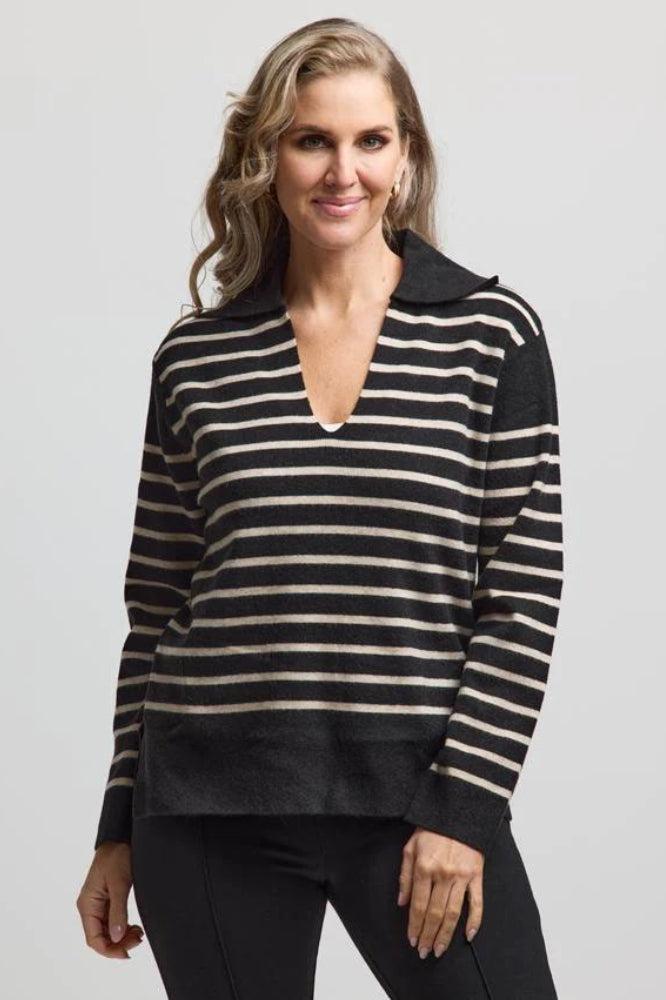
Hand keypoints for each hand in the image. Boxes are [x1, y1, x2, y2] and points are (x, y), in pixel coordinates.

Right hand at [76, 841, 144, 958]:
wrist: (120, 837)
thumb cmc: (117, 856)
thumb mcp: (120, 883)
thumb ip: (118, 910)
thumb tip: (117, 936)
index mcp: (87, 904)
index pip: (93, 939)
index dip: (109, 950)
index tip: (127, 952)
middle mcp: (90, 907)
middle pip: (100, 938)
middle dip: (118, 944)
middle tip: (138, 940)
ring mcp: (98, 904)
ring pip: (106, 932)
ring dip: (121, 937)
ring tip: (138, 934)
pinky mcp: (107, 900)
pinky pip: (111, 922)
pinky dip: (122, 928)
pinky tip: (134, 927)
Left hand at [397, 826, 483, 957]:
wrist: (456, 812)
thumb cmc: (430, 829)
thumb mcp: (410, 847)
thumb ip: (405, 876)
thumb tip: (401, 903)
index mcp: (424, 868)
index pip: (418, 906)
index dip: (414, 926)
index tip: (412, 940)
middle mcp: (443, 875)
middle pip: (434, 914)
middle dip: (428, 936)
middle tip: (424, 952)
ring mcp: (461, 876)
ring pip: (453, 914)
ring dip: (446, 935)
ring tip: (440, 950)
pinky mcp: (476, 875)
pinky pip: (477, 903)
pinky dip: (474, 921)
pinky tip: (468, 936)